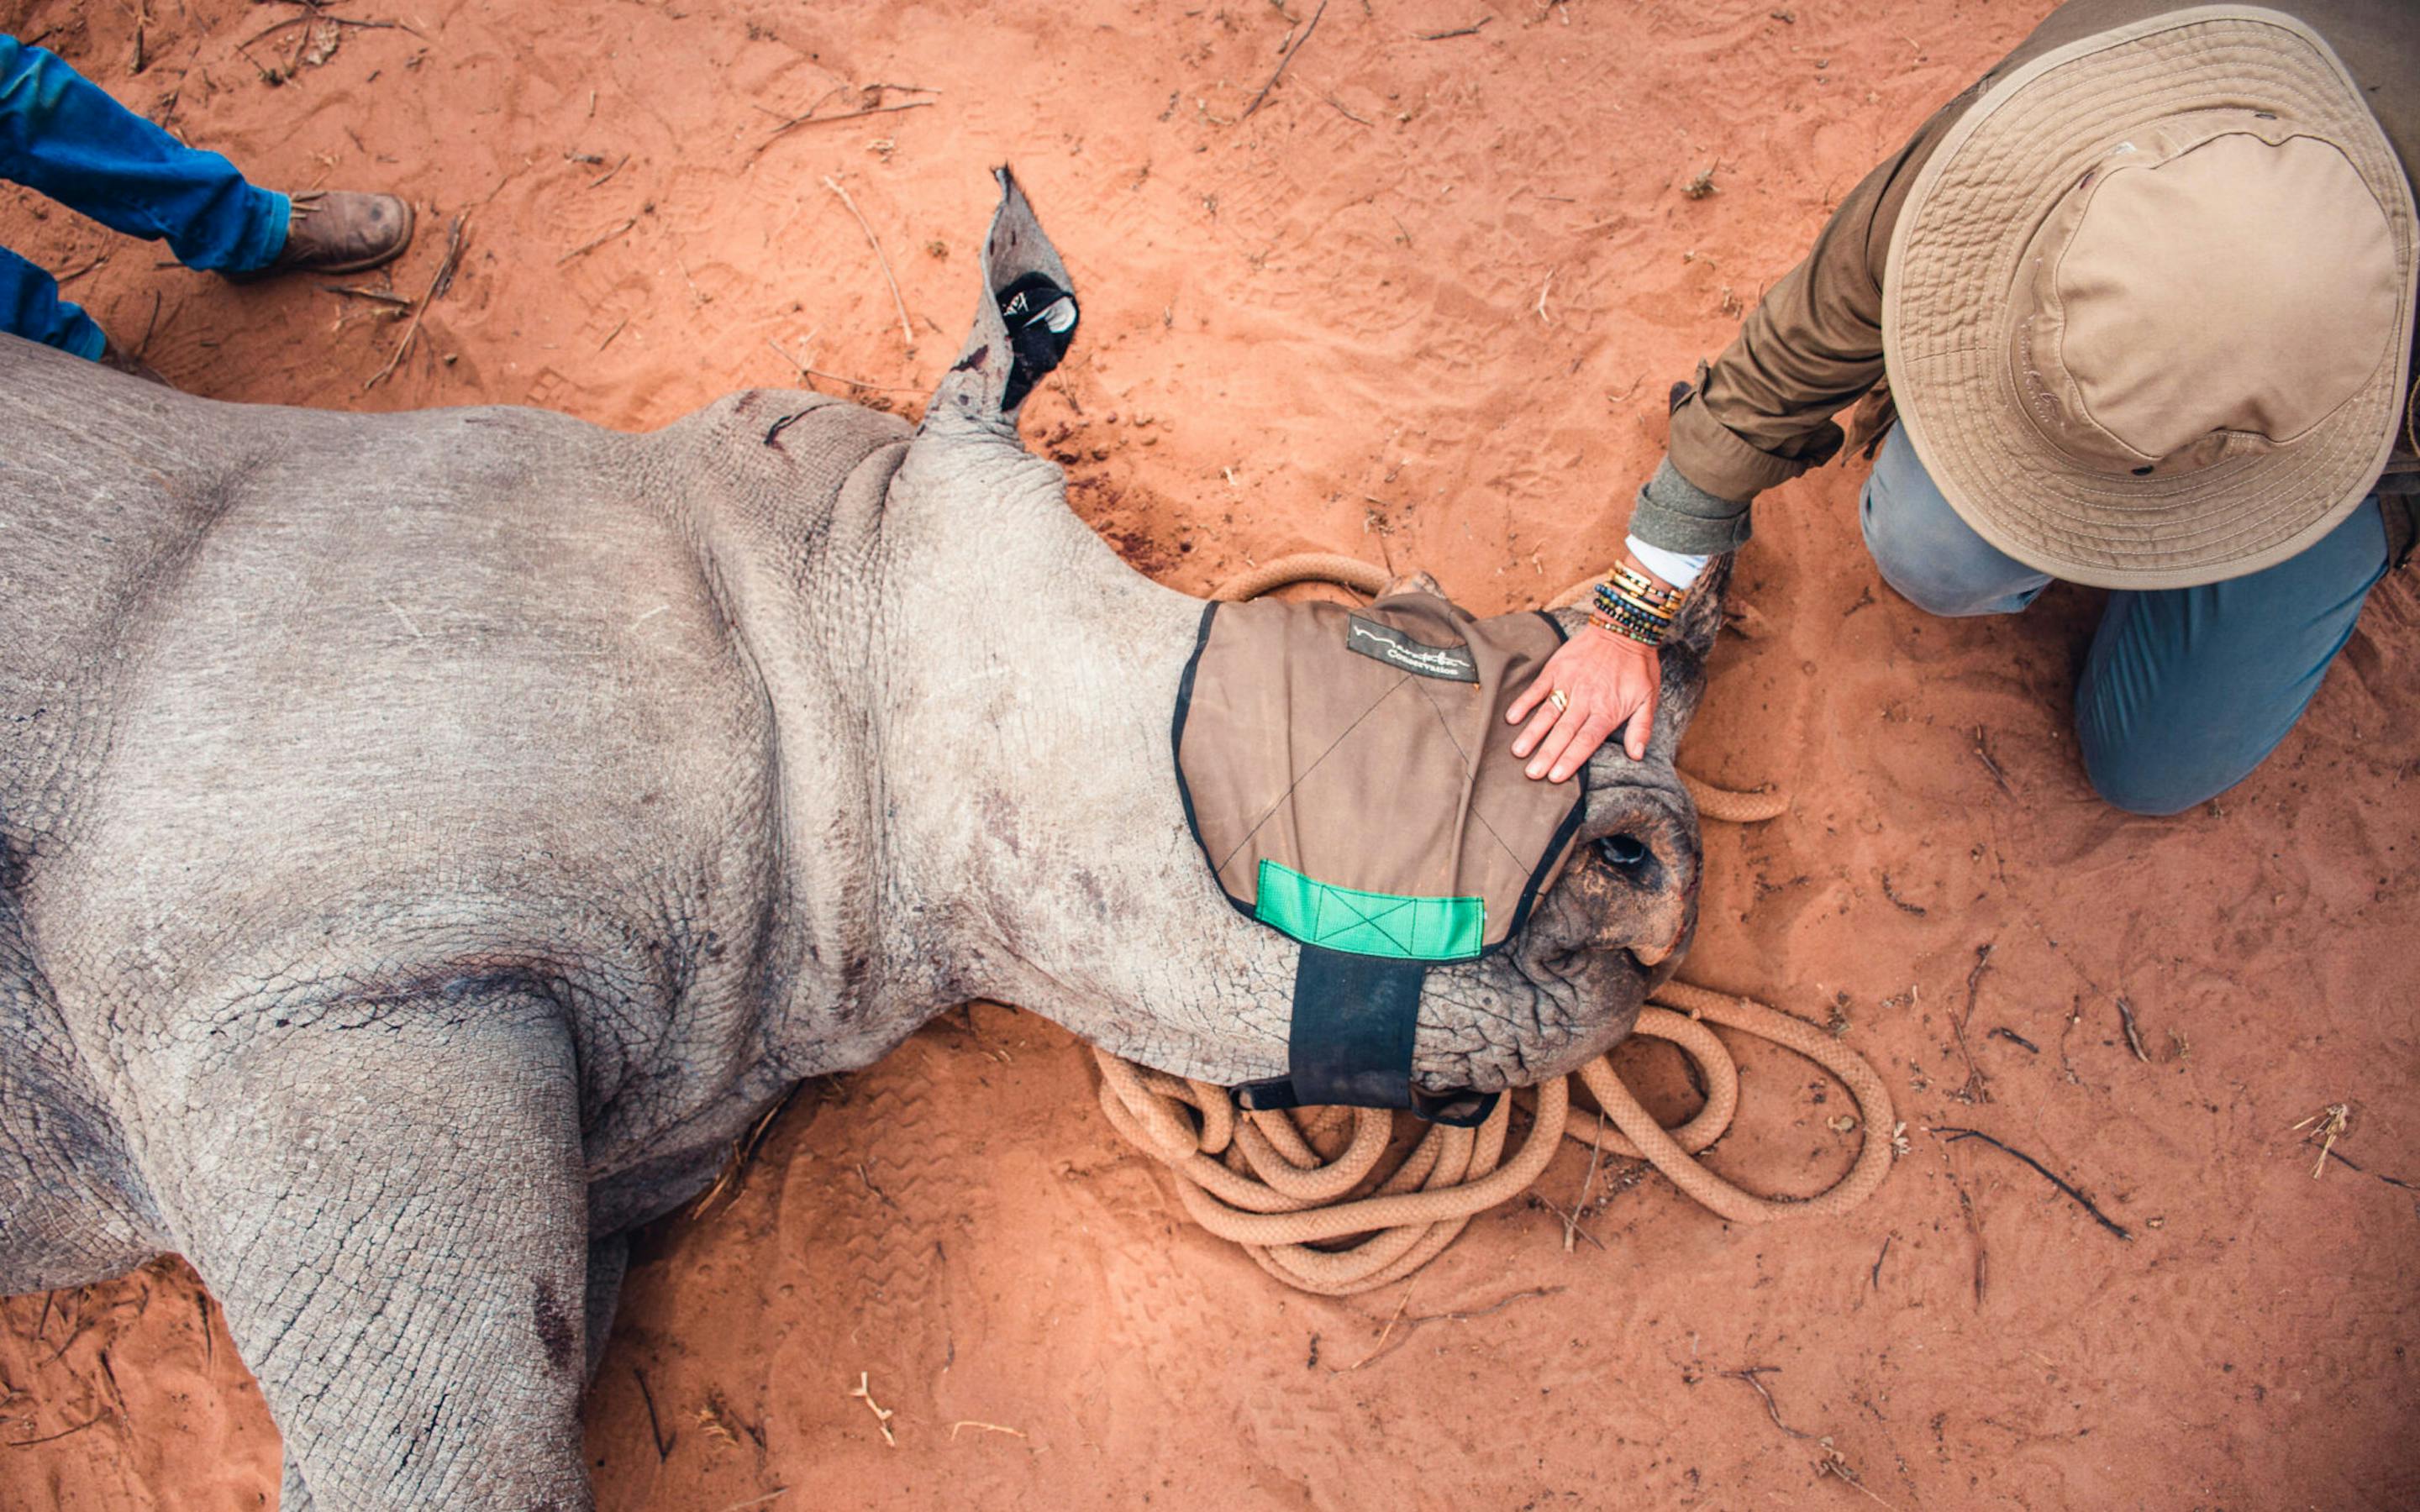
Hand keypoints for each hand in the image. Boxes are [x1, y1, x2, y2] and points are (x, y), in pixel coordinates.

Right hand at [1506, 627, 1659, 780]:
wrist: (1624, 628)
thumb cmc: (1638, 666)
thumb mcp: (1649, 698)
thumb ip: (1641, 728)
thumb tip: (1637, 755)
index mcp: (1607, 711)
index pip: (1586, 740)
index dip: (1570, 759)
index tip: (1555, 777)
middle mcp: (1585, 700)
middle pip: (1564, 732)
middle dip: (1547, 754)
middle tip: (1532, 773)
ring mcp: (1569, 684)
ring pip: (1548, 713)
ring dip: (1532, 733)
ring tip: (1518, 752)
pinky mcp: (1557, 670)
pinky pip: (1538, 688)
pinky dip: (1524, 702)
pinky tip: (1512, 718)